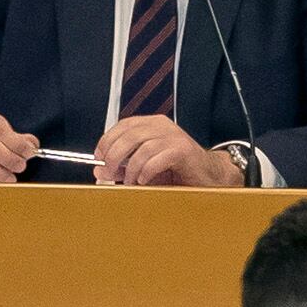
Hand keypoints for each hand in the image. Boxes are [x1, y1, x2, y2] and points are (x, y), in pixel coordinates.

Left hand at [94, 117, 246, 187]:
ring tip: (129, 181)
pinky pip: (157, 158)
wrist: (208, 176)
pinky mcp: (183, 150)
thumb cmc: (177, 171)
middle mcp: (162, 126)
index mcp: (152, 125)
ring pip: (142, 147)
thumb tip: (100, 169)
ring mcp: (174, 136)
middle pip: (129, 135)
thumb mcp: (144, 168)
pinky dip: (146, 171)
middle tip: (107, 172)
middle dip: (114, 155)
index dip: (107, 140)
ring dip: (130, 168)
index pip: (123, 125)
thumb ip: (123, 166)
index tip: (98, 156)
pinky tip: (144, 180)